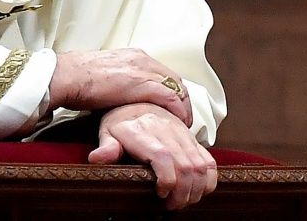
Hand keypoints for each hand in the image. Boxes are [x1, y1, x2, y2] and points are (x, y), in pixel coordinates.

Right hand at [49, 49, 192, 126]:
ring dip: (183, 106)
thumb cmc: (79, 79)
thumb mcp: (106, 76)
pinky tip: (179, 121)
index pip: (164, 72)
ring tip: (184, 123)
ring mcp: (143, 70)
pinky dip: (177, 109)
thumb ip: (120, 82)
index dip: (173, 90)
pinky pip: (169, 97)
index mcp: (135, 56)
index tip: (175, 105)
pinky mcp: (141, 84)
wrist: (68, 75)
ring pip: (175, 87)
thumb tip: (122, 96)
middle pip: (174, 78)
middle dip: (182, 98)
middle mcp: (143, 59)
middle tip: (184, 116)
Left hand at [88, 103, 217, 209]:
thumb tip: (97, 158)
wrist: (139, 100)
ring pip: (201, 165)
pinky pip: (209, 160)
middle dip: (182, 193)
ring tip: (183, 201)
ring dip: (196, 189)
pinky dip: (208, 179)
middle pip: (186, 166)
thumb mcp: (108, 132)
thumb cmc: (121, 121)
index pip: (164, 156)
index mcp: (145, 132)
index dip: (167, 179)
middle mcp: (168, 132)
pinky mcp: (192, 139)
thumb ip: (107, 146)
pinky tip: (197, 190)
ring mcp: (183, 135)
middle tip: (172, 206)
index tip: (160, 193)